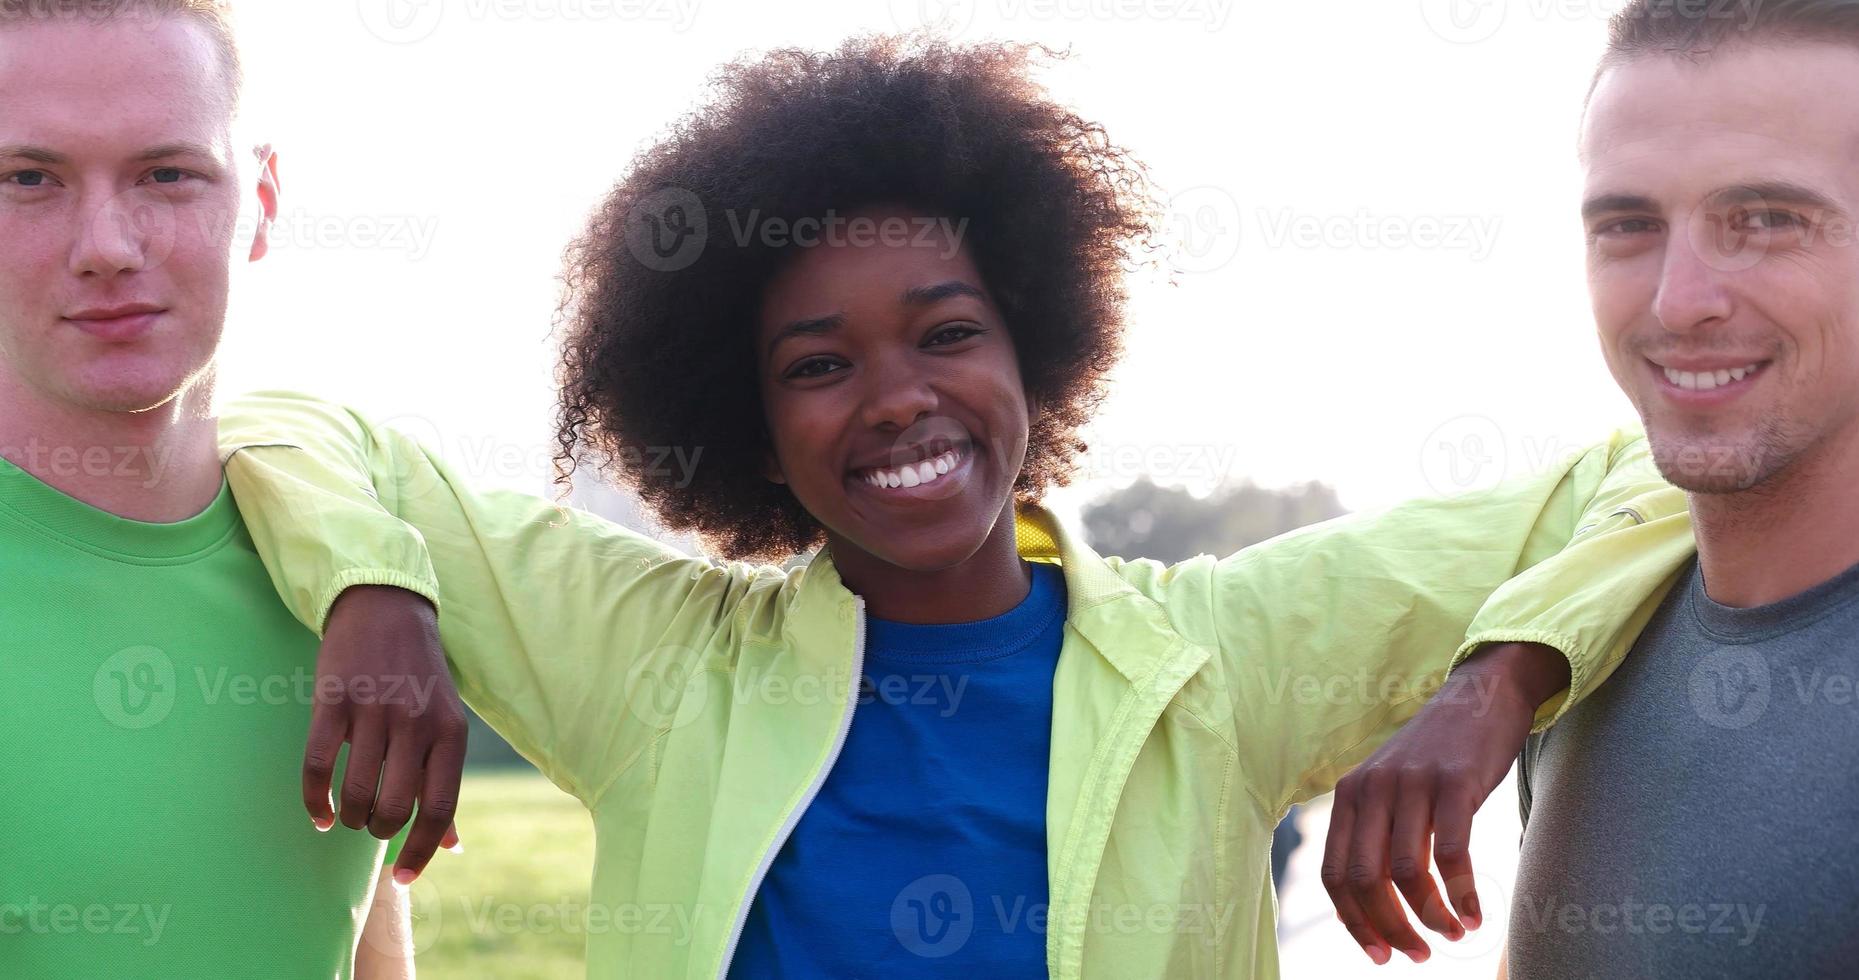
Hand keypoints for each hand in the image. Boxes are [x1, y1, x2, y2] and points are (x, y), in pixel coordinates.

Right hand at [307, 585, 468, 884]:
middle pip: (394, 807)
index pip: (439, 808)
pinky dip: (313, 800)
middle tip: (368, 826)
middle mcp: (416, 723)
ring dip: (346, 817)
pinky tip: (317, 812)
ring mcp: (374, 710)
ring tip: (345, 815)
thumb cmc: (420, 681)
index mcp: (451, 733)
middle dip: (377, 830)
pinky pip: (318, 765)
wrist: (387, 611)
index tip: (403, 878)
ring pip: (355, 792)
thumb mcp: (446, 726)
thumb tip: (453, 847)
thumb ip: (445, 784)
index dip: (421, 850)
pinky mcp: (334, 699)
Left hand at [1320, 641, 1567, 963]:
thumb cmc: (1435, 754)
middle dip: (1390, 928)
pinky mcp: (1454, 783)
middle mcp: (1372, 788)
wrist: (1479, 697)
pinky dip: (1463, 895)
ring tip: (1452, 934)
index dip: (1354, 922)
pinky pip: (1452, 856)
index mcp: (1349, 794)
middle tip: (1417, 954)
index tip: (1379, 954)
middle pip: (1365, 881)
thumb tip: (1369, 903)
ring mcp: (1412, 784)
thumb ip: (1373, 830)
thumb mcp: (1388, 785)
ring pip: (1406, 873)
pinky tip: (1475, 915)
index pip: (1334, 875)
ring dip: (1430, 917)